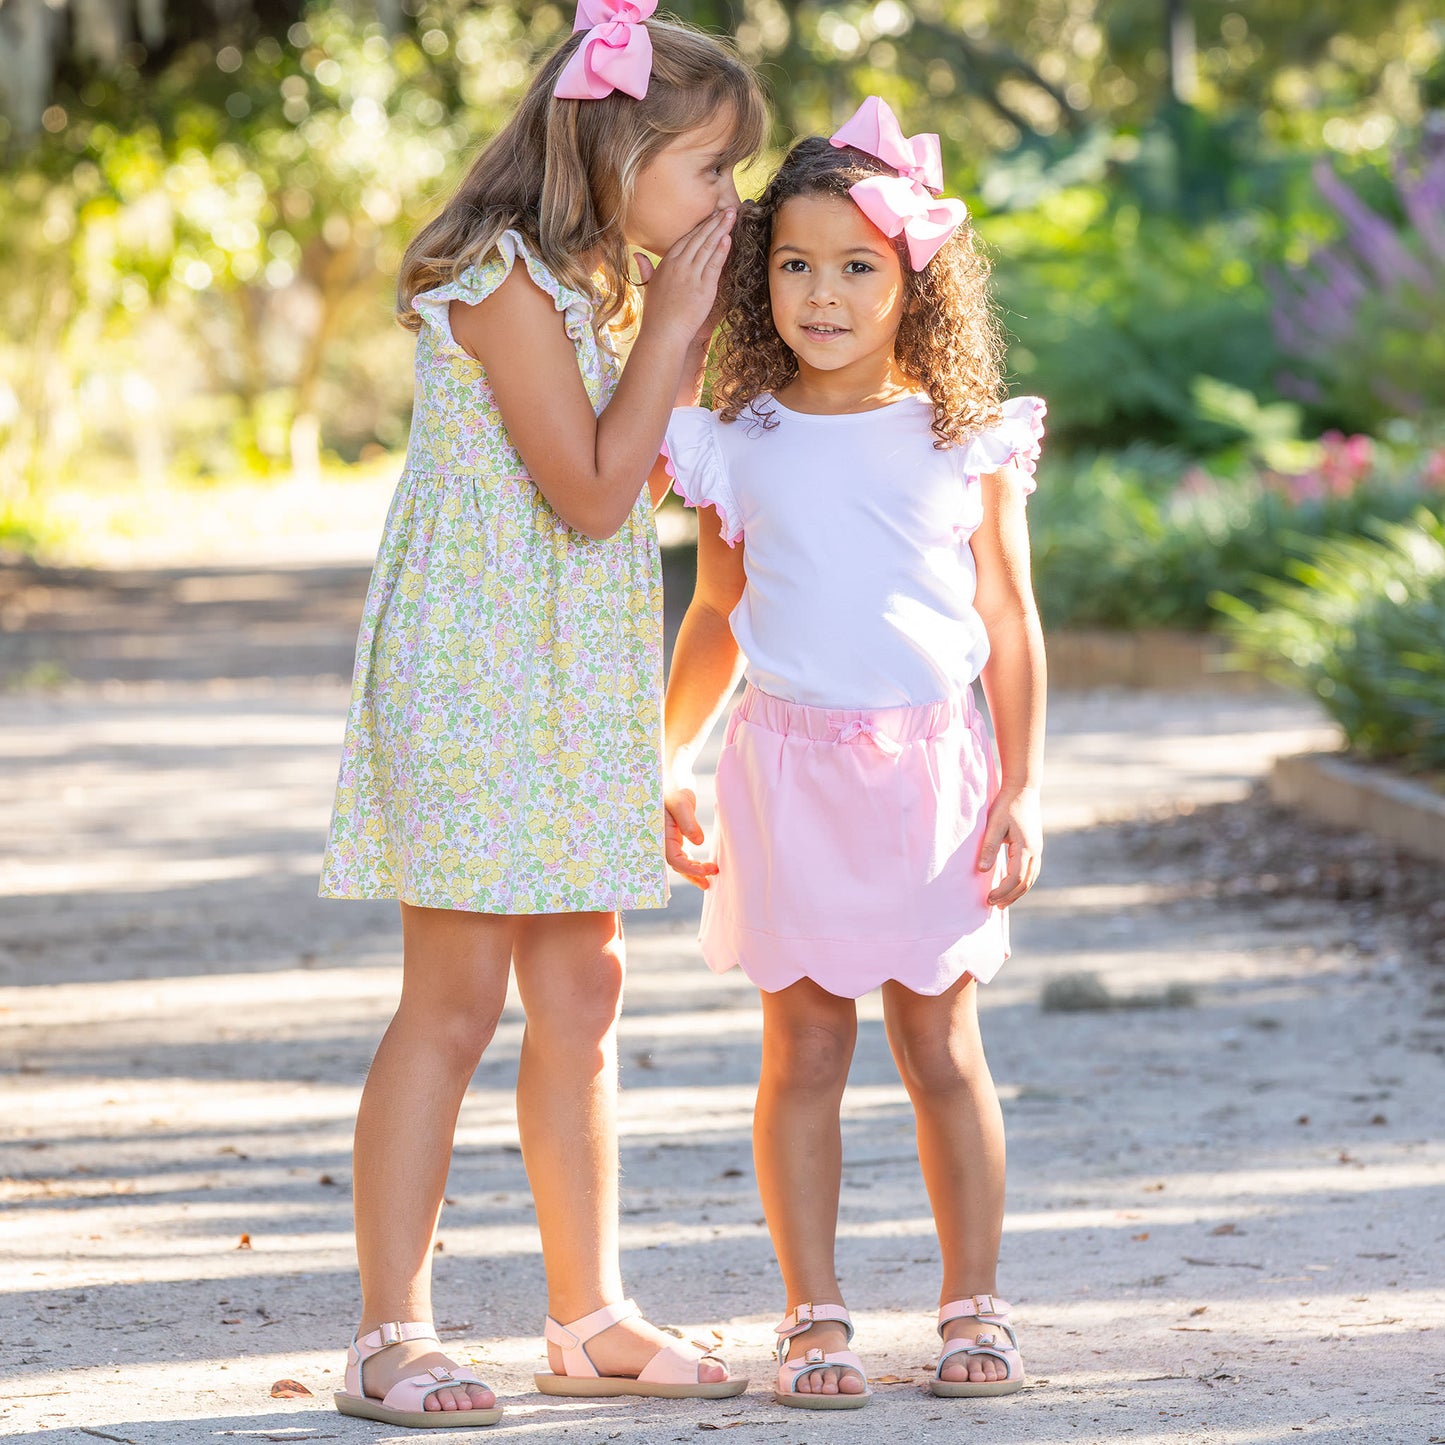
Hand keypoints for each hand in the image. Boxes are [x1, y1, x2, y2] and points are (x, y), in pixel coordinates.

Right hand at [635, 208, 735, 348]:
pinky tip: (728, 238)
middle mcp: (678, 266)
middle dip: (714, 222)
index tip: (711, 216)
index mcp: (666, 264)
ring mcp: (691, 275)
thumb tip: (638, 254)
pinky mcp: (703, 288)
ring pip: (708, 247)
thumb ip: (646, 268)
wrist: (663, 334)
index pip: (686, 239)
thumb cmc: (656, 314)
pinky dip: (722, 250)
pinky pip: (714, 264)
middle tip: (727, 209)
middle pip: (699, 238)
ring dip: (721, 229)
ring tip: (731, 216)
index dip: (700, 226)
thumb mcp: (648, 287)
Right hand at [664, 779, 717, 889]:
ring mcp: (668, 839)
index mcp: (659, 834)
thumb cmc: (672, 788)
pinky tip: (704, 868)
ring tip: (708, 882)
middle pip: (676, 864)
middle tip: (709, 881)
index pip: (673, 858)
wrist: (671, 778)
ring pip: (680, 862)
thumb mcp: (680, 802)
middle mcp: (661, 840)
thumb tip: (698, 842)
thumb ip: (688, 822)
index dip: (689, 868)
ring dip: (693, 872)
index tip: (706, 871)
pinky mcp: (675, 836)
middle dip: (692, 875)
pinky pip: (683, 855)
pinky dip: (693, 863)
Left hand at [977, 785, 1042, 907]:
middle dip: (1009, 897)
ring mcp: (1037, 849)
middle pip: (1025, 883)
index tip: (988, 899)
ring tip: (1002, 902)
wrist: (1023, 789)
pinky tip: (1011, 885)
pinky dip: (1022, 883)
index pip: (1015, 878)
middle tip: (993, 905)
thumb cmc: (1006, 805)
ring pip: (1030, 879)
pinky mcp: (1035, 846)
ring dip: (1017, 892)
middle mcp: (1035, 852)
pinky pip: (1031, 871)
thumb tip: (982, 870)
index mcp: (1025, 848)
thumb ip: (989, 847)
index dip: (1002, 891)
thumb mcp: (994, 825)